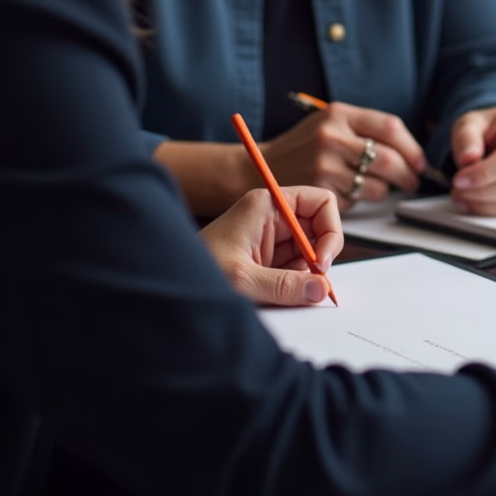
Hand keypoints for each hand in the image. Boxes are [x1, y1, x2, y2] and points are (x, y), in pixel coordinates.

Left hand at [199, 185, 343, 305]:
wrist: (165, 289)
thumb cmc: (193, 271)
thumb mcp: (242, 279)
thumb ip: (285, 285)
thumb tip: (321, 289)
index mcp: (267, 206)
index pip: (320, 202)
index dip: (330, 229)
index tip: (322, 260)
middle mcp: (272, 218)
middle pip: (319, 227)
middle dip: (321, 255)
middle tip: (315, 282)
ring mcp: (270, 240)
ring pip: (309, 251)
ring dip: (308, 273)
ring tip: (291, 291)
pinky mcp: (266, 261)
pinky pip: (295, 268)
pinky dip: (297, 283)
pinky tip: (283, 294)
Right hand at [260, 103, 426, 210]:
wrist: (259, 168)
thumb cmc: (304, 146)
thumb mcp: (330, 123)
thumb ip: (364, 129)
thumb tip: (409, 150)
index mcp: (339, 114)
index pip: (391, 128)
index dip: (412, 148)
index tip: (419, 162)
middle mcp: (332, 137)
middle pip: (389, 159)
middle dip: (408, 175)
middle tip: (412, 181)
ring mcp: (325, 165)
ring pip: (376, 186)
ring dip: (383, 191)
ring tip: (377, 187)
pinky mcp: (320, 190)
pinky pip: (356, 201)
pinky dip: (359, 200)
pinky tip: (348, 192)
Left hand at [449, 107, 495, 214]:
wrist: (492, 136)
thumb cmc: (482, 128)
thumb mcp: (468, 123)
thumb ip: (466, 137)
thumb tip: (468, 158)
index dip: (483, 174)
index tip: (459, 179)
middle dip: (480, 191)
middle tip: (456, 187)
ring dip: (481, 203)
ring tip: (460, 193)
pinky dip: (486, 209)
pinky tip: (470, 200)